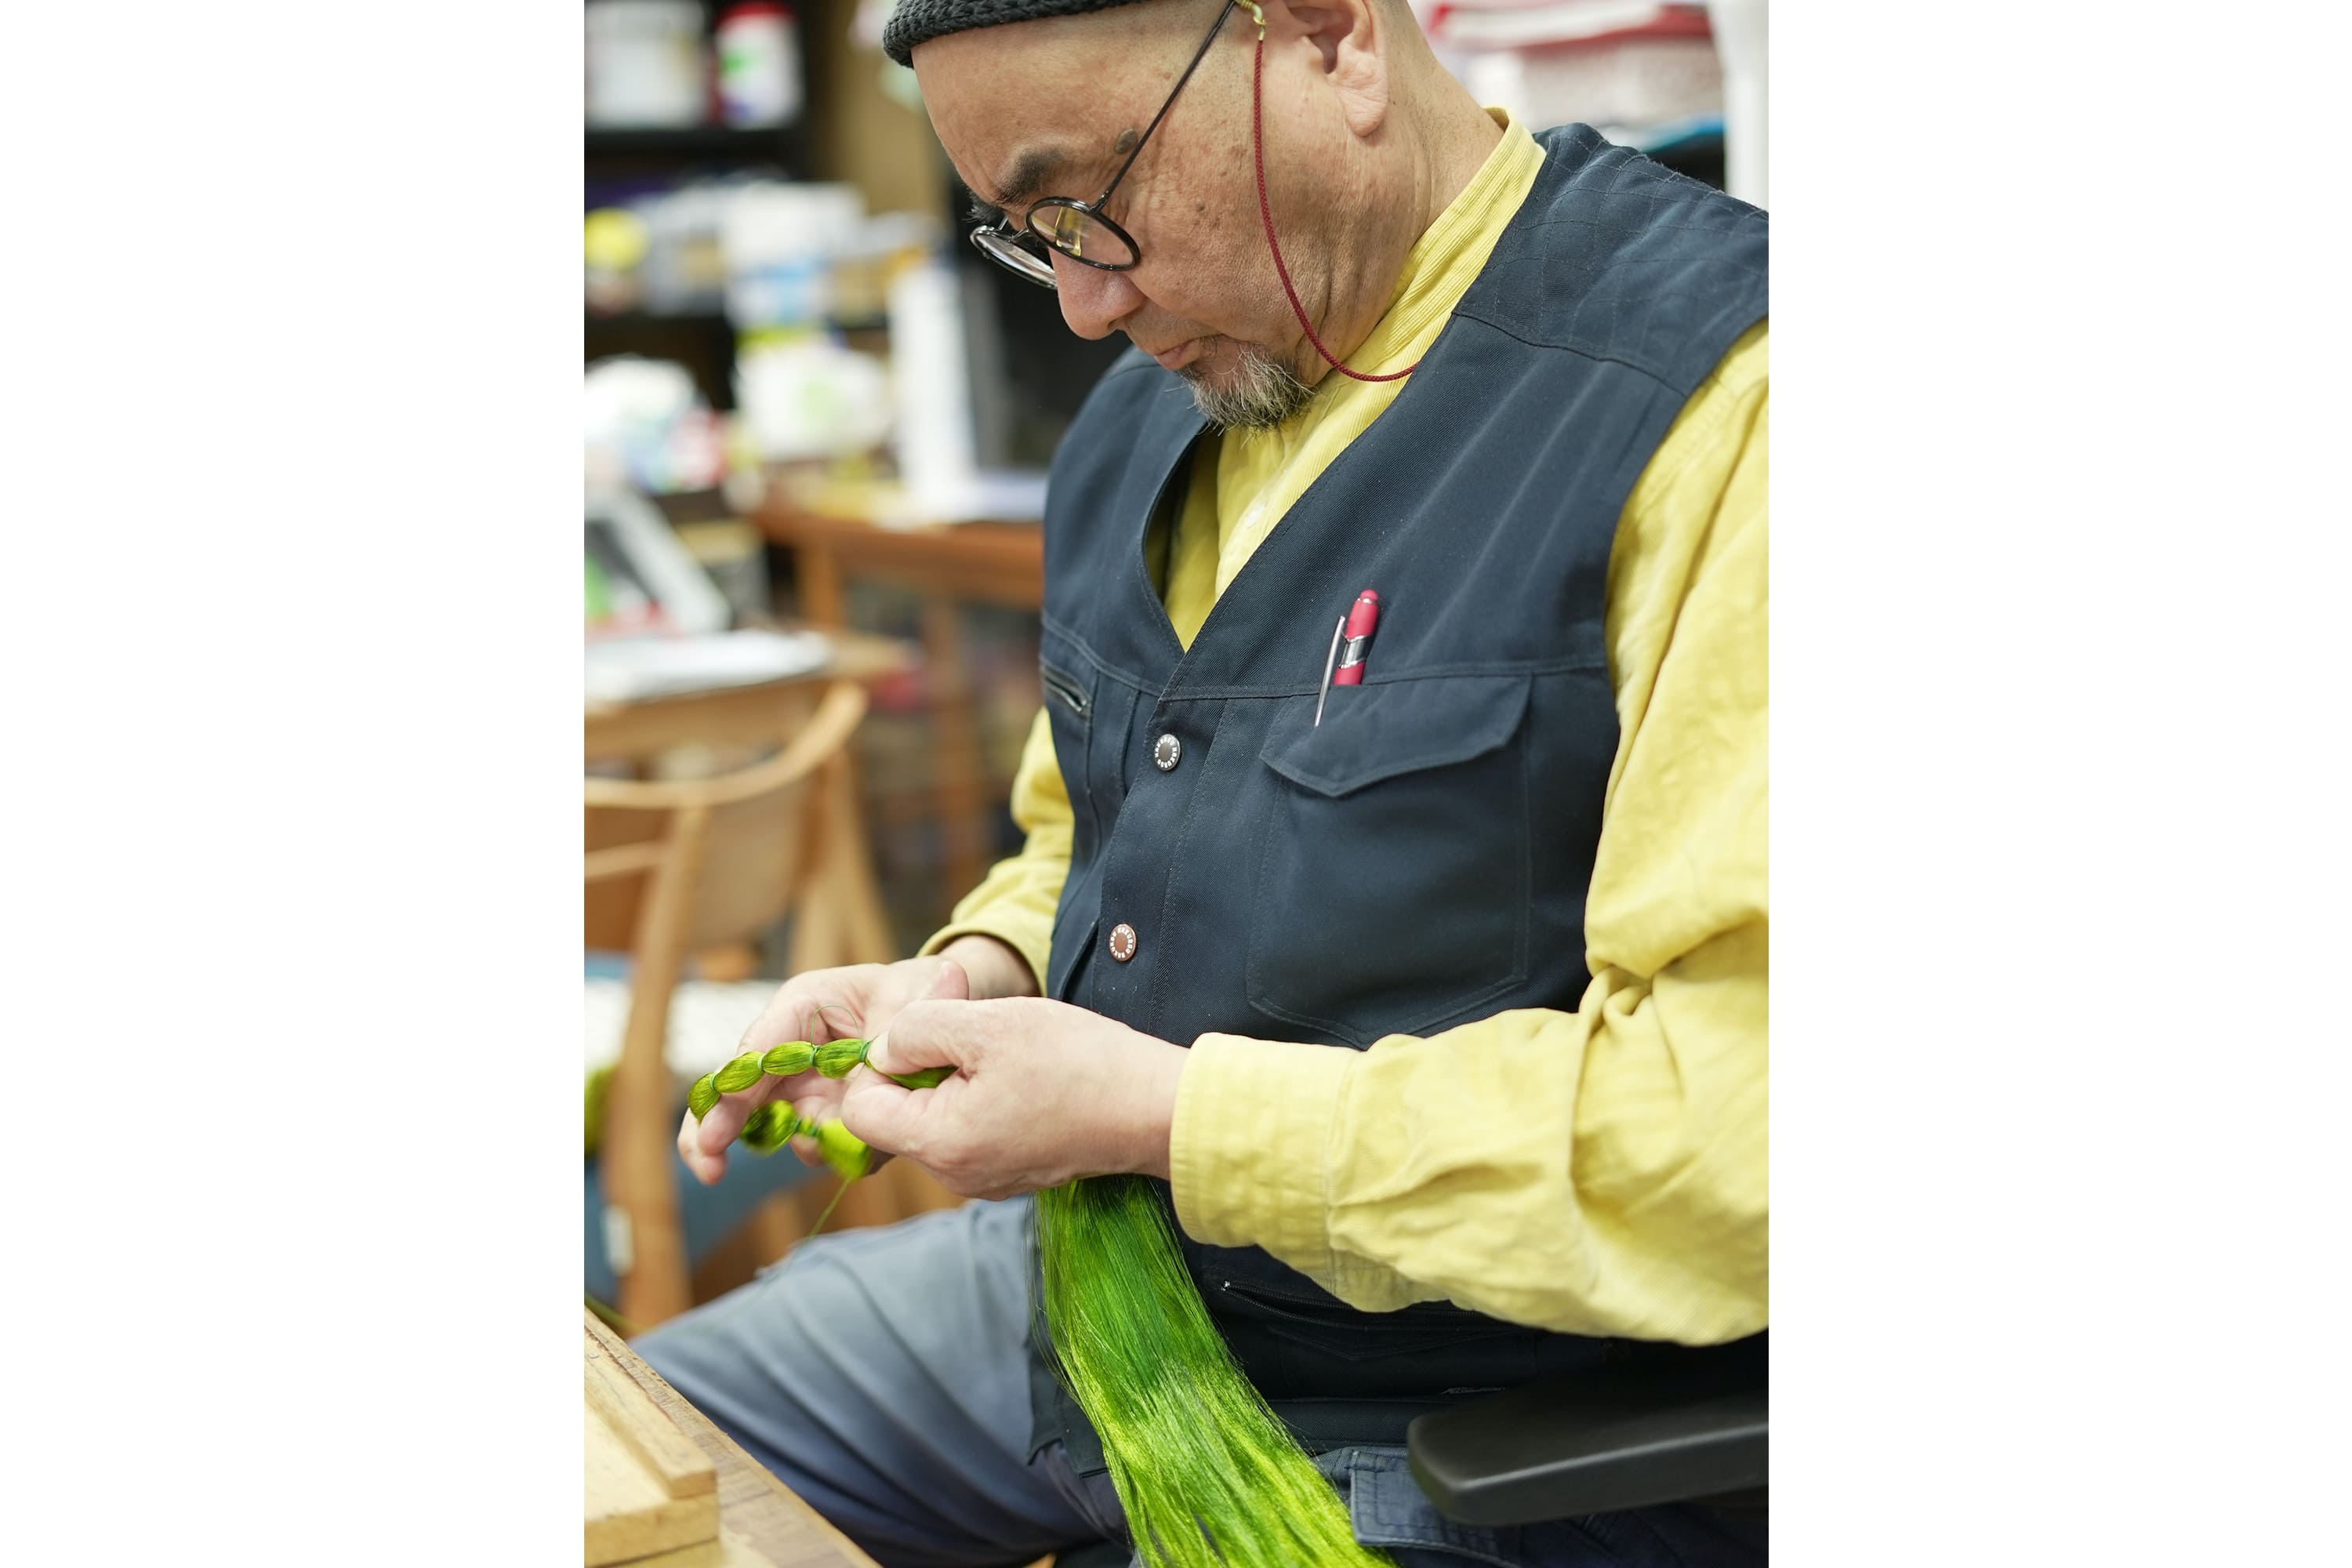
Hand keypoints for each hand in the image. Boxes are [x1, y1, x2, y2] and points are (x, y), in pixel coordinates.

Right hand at [676, 936, 1036, 1184]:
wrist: (942, 1010)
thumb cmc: (921, 990)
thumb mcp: (918, 994)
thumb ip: (900, 1027)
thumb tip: (884, 1060)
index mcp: (802, 1007)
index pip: (757, 1051)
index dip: (733, 1091)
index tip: (717, 1132)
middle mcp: (793, 1050)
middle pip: (737, 1093)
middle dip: (716, 1129)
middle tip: (709, 1169)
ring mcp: (806, 1088)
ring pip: (773, 1126)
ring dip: (798, 1142)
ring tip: (845, 1142)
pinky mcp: (828, 1119)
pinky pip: (819, 1145)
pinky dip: (835, 1151)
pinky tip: (873, 1145)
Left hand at [837, 997, 1187, 1199]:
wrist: (1157, 1108)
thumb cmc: (1078, 1063)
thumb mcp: (987, 1025)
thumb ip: (918, 1030)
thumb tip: (883, 1047)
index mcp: (939, 1143)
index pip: (860, 1109)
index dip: (880, 1061)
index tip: (926, 1032)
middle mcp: (954, 1175)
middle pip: (897, 1114)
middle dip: (922, 1067)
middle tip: (975, 1032)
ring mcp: (986, 1179)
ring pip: (936, 1119)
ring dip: (957, 1079)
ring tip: (1008, 1053)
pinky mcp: (1014, 1172)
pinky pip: (973, 1131)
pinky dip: (985, 1098)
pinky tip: (1026, 1077)